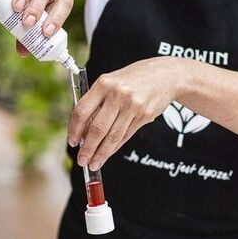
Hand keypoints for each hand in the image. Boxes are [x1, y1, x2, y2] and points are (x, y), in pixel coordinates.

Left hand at [68, 57, 192, 170]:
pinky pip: (126, 135)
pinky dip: (115, 147)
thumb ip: (98, 101)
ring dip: (101, 153)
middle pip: (97, 128)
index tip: (72, 141)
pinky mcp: (144, 115)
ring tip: (94, 163)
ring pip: (113, 136)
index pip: (82, 110)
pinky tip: (108, 154)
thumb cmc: (134, 79)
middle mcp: (117, 94)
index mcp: (104, 83)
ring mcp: (132, 106)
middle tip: (82, 160)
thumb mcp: (112, 82)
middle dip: (88, 148)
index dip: (74, 129)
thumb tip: (83, 130)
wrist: (165, 75)